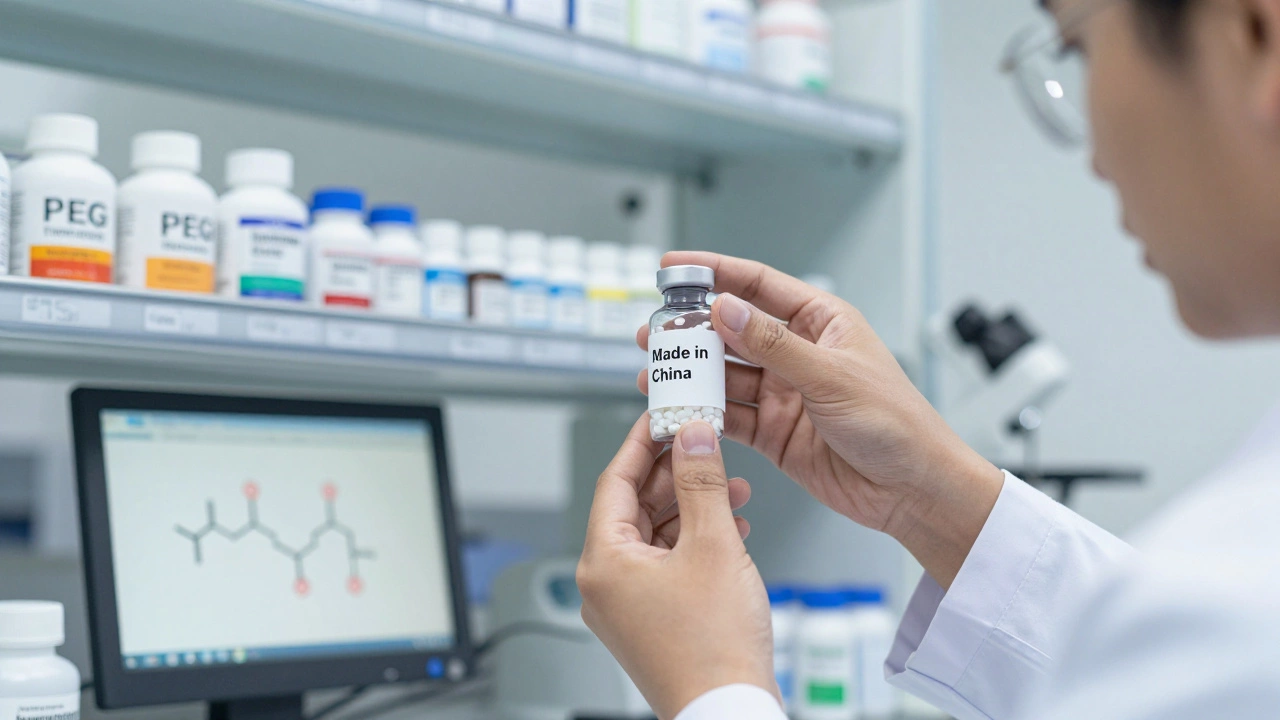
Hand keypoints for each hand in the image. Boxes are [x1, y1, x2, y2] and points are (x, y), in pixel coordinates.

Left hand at [577, 418, 776, 719]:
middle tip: (704, 445)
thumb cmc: (715, 648)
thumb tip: (692, 435)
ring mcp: (624, 605)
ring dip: (690, 507)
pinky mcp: (647, 619)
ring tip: (730, 489)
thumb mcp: (713, 545)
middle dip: (675, 475)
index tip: (663, 415)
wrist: (728, 712)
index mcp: (603, 562)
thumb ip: (701, 481)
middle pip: (634, 506)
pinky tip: (727, 528)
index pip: (615, 480)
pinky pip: (663, 563)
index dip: (643, 442)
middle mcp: (604, 584)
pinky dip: (693, 541)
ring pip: (653, 535)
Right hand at [639, 252, 1004, 588]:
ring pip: (726, 376)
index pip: (758, 285)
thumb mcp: (831, 376)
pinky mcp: (775, 433)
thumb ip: (773, 344)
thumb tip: (726, 309)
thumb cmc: (896, 424)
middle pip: (733, 331)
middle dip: (691, 331)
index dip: (714, 272)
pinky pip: (731, 417)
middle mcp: (799, 354)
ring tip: (656, 374)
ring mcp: (785, 394)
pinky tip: (680, 411)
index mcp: (821, 322)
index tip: (673, 269)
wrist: (913, 490)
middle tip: (653, 332)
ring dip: (692, 376)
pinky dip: (705, 415)